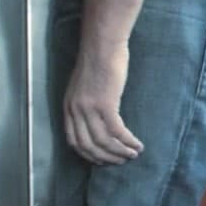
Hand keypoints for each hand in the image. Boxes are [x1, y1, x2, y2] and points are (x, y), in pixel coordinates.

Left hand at [63, 42, 142, 165]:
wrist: (102, 45)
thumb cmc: (97, 60)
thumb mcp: (83, 85)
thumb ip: (85, 103)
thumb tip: (96, 119)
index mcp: (68, 108)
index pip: (74, 141)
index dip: (88, 154)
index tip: (103, 159)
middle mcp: (76, 111)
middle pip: (88, 146)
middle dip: (106, 157)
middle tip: (121, 161)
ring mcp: (89, 109)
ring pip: (103, 142)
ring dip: (119, 152)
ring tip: (132, 154)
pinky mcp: (105, 104)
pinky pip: (116, 131)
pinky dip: (128, 141)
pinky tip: (137, 144)